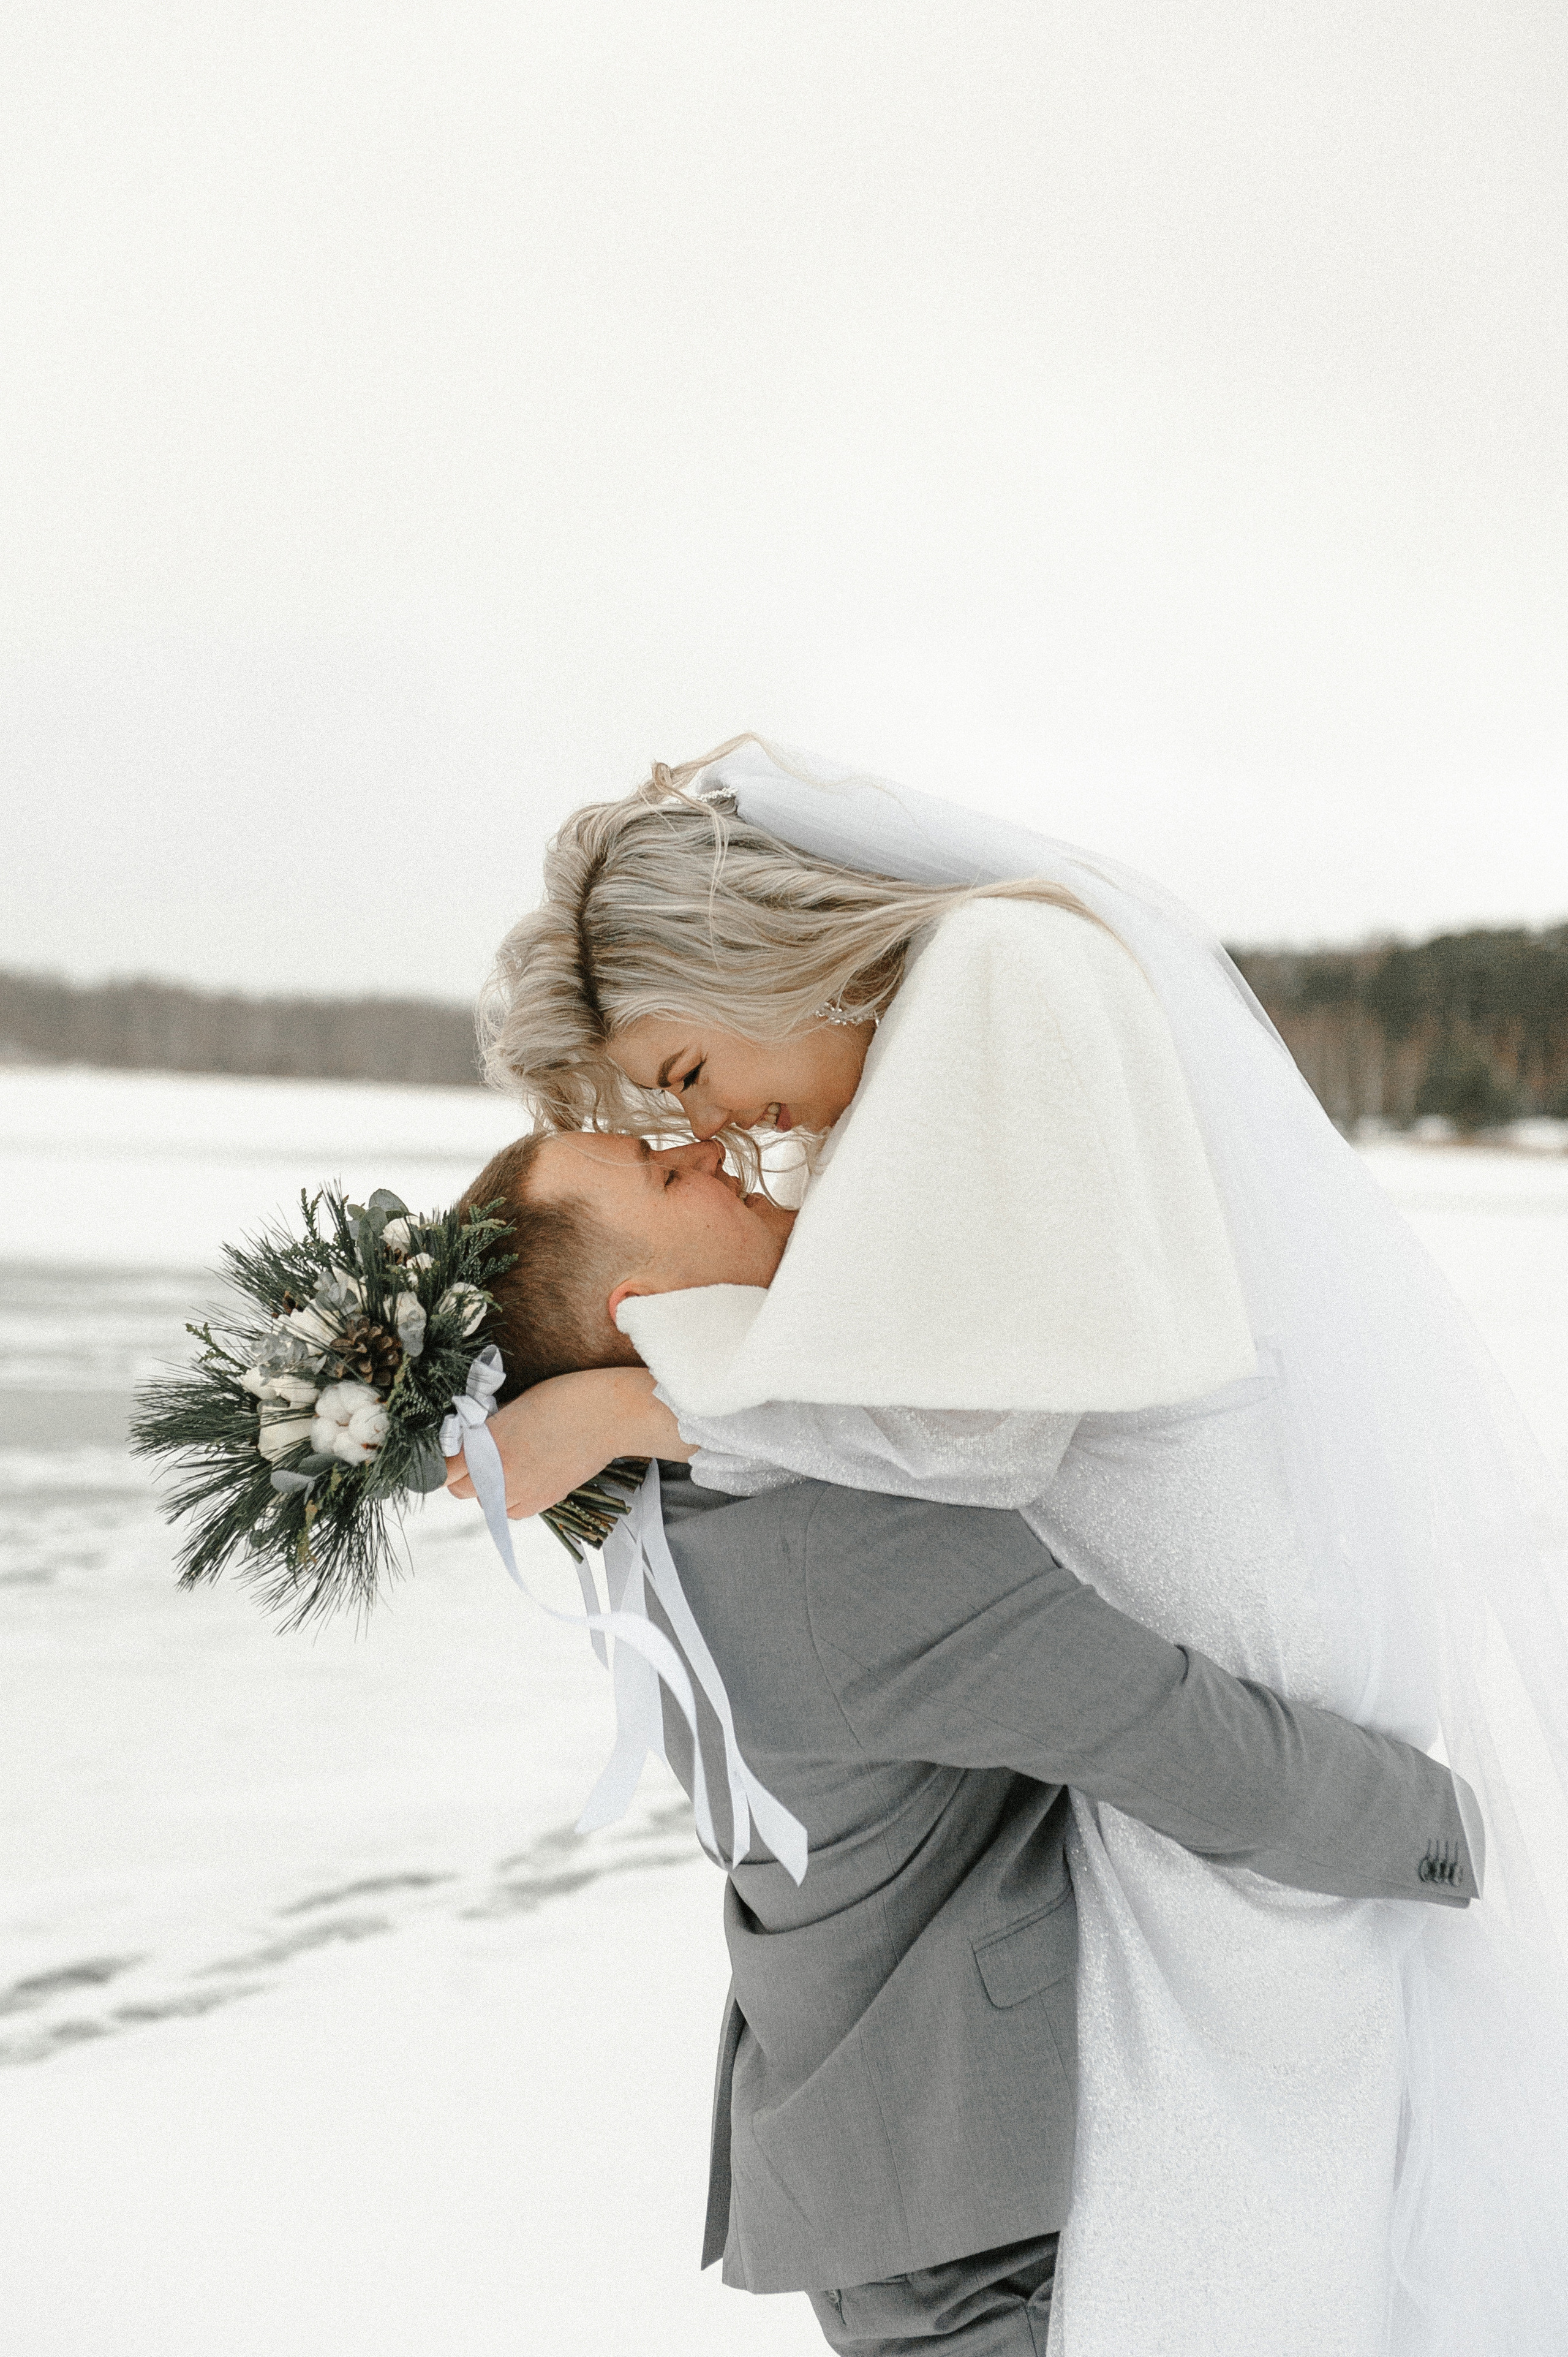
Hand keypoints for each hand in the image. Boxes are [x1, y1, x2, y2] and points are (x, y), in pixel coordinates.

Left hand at [444, 1366, 690, 1517]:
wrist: (609, 1415)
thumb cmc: (564, 1399)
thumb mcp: (512, 1408)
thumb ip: (485, 1433)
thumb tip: (466, 1445)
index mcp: (488, 1446)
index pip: (444, 1469)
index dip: (444, 1459)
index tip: (450, 1449)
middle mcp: (500, 1476)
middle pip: (459, 1490)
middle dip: (464, 1473)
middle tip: (480, 1451)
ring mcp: (523, 1493)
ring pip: (485, 1502)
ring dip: (488, 1487)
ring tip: (509, 1460)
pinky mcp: (543, 1503)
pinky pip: (511, 1510)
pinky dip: (512, 1497)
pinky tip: (527, 1473)